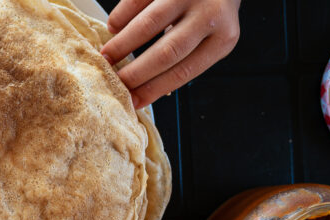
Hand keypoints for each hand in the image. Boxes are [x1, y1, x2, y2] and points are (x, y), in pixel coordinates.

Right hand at [101, 0, 241, 107]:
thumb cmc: (212, 10)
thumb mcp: (211, 37)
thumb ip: (186, 57)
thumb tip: (147, 86)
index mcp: (222, 39)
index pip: (184, 71)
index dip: (154, 88)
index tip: (134, 100)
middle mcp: (209, 16)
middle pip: (166, 52)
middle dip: (136, 72)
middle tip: (115, 81)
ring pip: (149, 25)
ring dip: (123, 44)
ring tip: (107, 56)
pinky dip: (121, 16)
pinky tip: (114, 27)